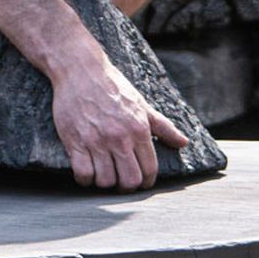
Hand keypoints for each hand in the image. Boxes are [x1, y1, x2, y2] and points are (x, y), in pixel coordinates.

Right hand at [49, 46, 188, 189]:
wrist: (81, 70)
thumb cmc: (113, 86)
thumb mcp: (142, 104)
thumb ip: (163, 126)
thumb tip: (183, 143)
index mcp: (139, 129)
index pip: (149, 169)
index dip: (147, 182)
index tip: (141, 182)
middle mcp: (120, 138)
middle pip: (129, 180)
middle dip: (127, 187)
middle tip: (122, 182)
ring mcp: (96, 141)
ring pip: (105, 181)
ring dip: (105, 183)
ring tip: (104, 174)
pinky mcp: (75, 142)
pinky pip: (83, 174)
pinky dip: (85, 179)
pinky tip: (86, 171)